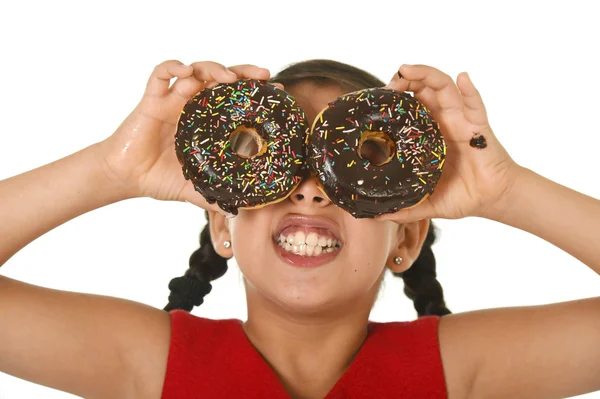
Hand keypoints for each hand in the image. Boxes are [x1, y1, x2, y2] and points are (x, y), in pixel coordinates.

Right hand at [96, 60, 270, 212]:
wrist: (126, 177)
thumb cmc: (160, 178)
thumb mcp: (194, 189)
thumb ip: (215, 197)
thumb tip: (240, 212)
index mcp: (207, 122)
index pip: (235, 100)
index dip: (255, 94)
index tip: (277, 94)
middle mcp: (193, 106)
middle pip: (221, 79)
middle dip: (244, 73)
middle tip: (264, 76)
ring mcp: (172, 99)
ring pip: (196, 71)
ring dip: (214, 69)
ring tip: (229, 78)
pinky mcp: (151, 99)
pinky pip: (159, 74)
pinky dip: (173, 67)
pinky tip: (185, 72)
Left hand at [377, 64, 521, 223]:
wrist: (492, 199)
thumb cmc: (461, 195)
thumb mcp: (427, 204)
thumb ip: (404, 209)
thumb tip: (375, 217)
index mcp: (428, 135)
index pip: (409, 107)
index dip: (394, 98)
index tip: (376, 98)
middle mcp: (442, 122)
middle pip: (423, 90)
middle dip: (406, 79)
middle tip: (390, 81)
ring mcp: (461, 121)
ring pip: (444, 88)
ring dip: (427, 75)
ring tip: (408, 70)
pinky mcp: (479, 127)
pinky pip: (475, 104)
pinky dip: (470, 90)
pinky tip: (462, 77)